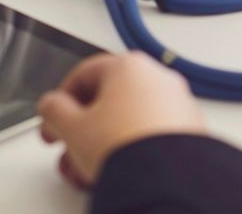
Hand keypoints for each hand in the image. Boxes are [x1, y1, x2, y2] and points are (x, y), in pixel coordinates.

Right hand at [37, 53, 205, 187]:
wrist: (162, 176)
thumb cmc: (123, 145)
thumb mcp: (72, 127)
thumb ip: (54, 110)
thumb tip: (53, 105)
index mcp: (130, 66)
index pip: (85, 73)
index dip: (62, 100)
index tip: (53, 120)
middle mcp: (159, 77)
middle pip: (108, 98)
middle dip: (82, 126)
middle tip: (69, 145)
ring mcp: (178, 101)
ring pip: (128, 117)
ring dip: (102, 140)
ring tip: (85, 166)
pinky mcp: (188, 126)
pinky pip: (150, 131)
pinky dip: (130, 145)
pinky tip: (115, 167)